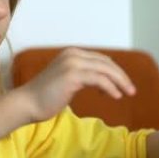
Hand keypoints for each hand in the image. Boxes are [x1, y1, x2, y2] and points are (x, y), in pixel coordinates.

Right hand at [17, 47, 135, 121]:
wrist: (27, 104)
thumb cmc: (43, 97)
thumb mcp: (65, 81)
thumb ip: (81, 77)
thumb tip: (101, 82)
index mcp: (71, 54)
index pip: (100, 59)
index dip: (115, 71)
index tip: (123, 84)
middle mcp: (72, 54)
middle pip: (106, 63)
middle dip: (121, 76)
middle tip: (132, 90)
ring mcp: (72, 63)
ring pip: (106, 70)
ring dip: (120, 82)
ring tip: (128, 93)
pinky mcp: (73, 75)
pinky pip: (100, 80)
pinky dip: (111, 88)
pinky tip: (115, 96)